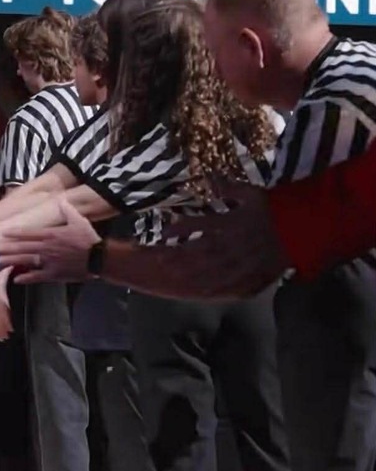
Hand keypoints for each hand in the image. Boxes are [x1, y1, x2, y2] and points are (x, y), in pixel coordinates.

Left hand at [0, 198, 100, 283]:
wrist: (99, 258)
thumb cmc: (89, 239)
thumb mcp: (79, 221)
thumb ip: (68, 211)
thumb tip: (62, 200)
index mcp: (51, 234)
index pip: (29, 233)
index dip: (15, 233)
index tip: (4, 233)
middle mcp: (47, 248)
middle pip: (24, 247)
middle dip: (9, 247)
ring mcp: (49, 262)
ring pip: (27, 260)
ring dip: (13, 260)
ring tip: (0, 261)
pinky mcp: (53, 274)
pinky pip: (37, 277)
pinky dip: (26, 278)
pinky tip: (16, 279)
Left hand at [151, 180, 287, 297]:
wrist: (310, 226)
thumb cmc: (280, 209)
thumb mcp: (254, 195)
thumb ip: (230, 188)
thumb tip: (210, 177)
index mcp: (235, 222)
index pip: (202, 224)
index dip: (182, 227)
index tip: (164, 230)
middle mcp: (237, 242)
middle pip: (204, 252)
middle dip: (181, 258)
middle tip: (159, 262)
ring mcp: (247, 261)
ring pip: (216, 271)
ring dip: (193, 275)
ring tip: (174, 279)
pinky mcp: (257, 274)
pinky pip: (235, 284)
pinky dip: (218, 289)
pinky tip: (202, 294)